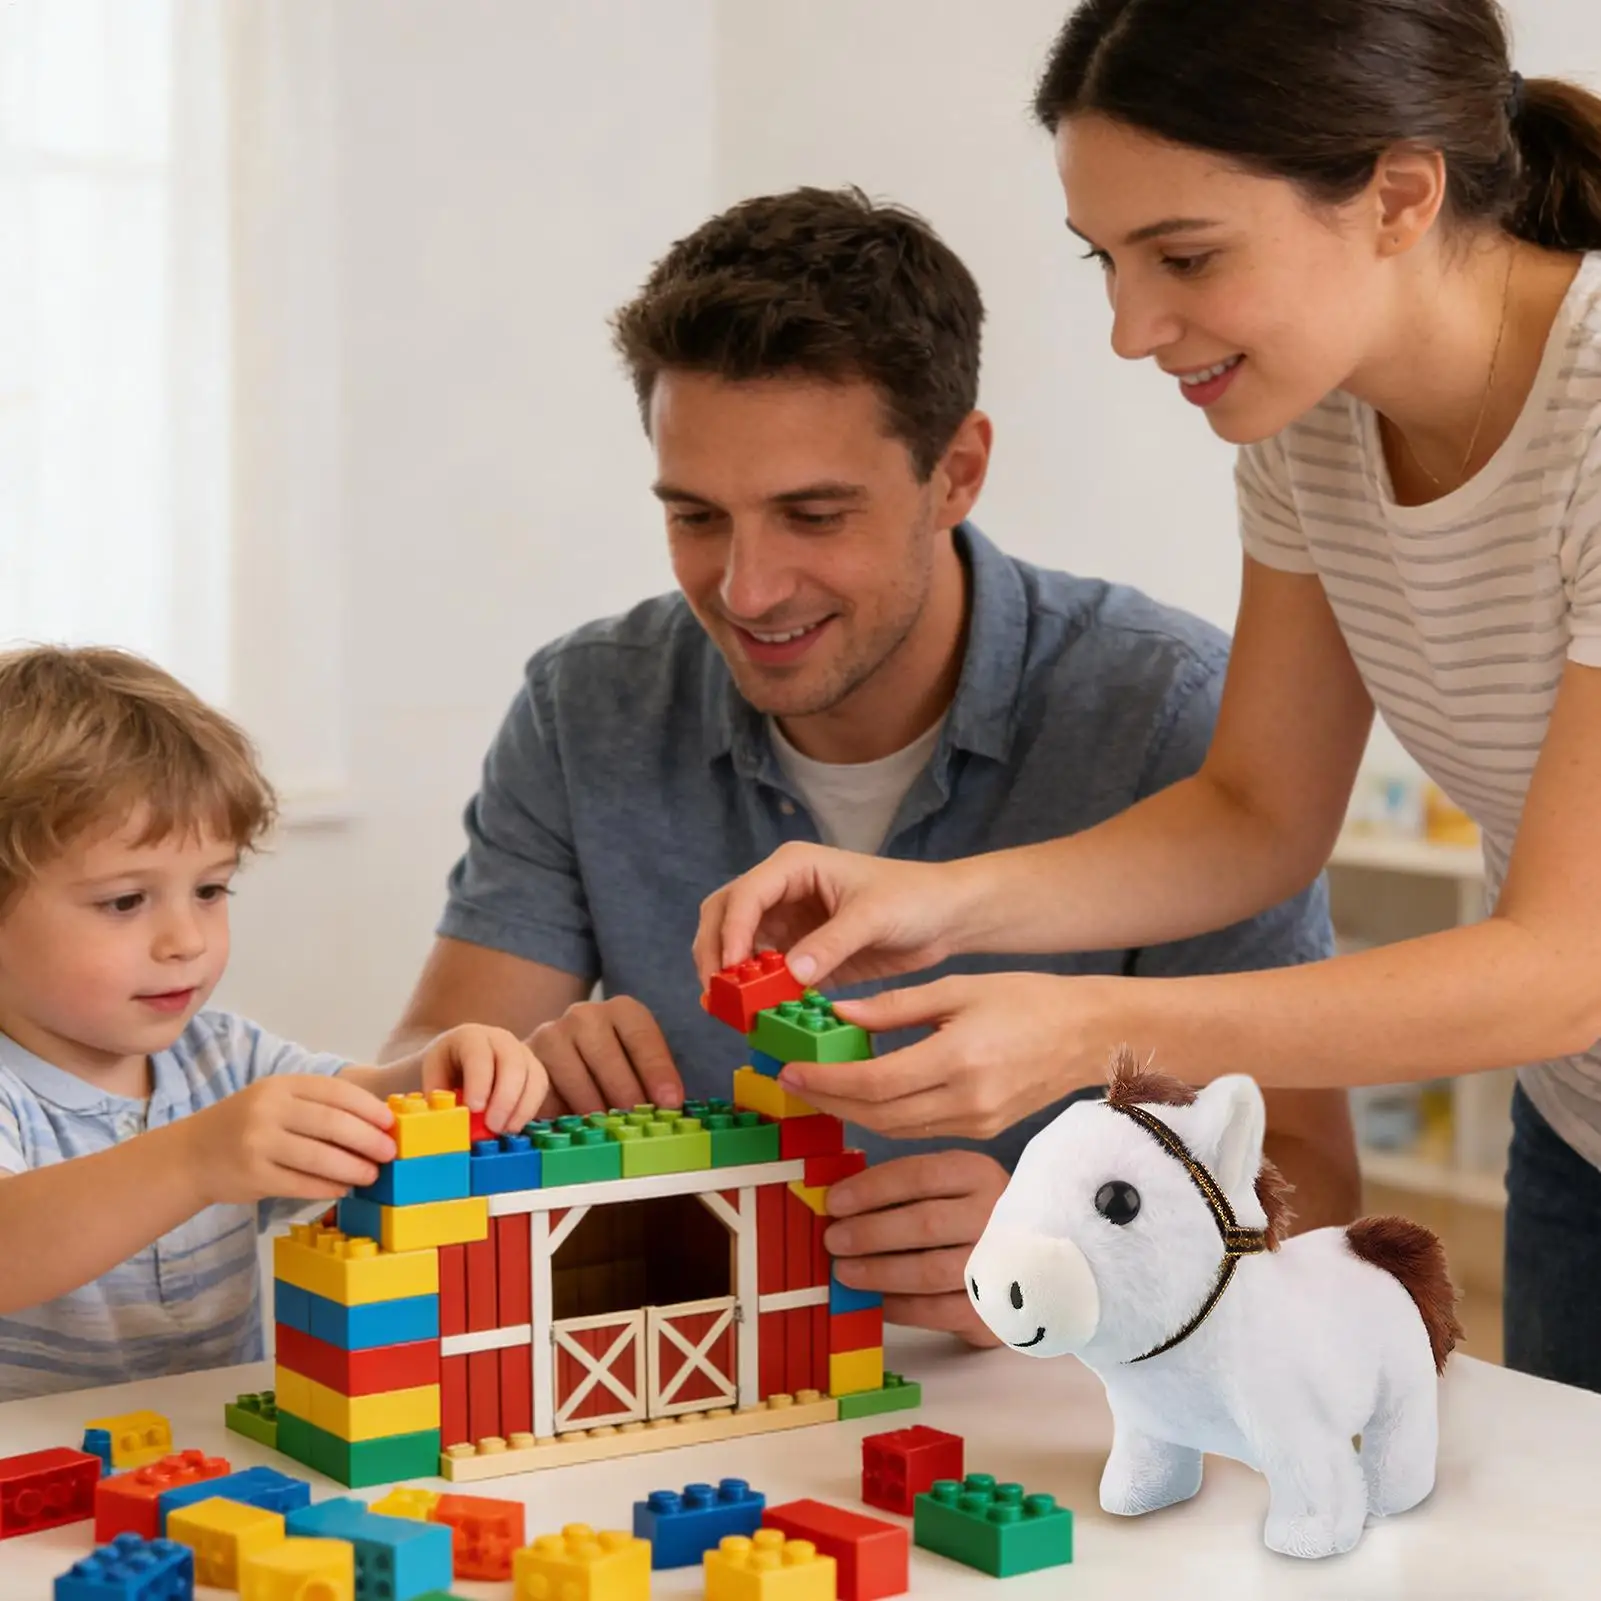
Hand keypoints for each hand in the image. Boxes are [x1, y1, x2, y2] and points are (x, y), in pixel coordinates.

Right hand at [185, 1074, 397, 1204]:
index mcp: (281, 1086)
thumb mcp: (277, 1101)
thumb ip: (317, 1105)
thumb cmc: (248, 1124)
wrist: (193, 1154)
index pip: (335, 1092)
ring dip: (352, 1167)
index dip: (368, 1107)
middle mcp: (268, 1110)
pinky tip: (343, 1188)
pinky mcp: (252, 1176)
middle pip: (331, 1124)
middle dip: (367, 1139)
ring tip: (372, 1174)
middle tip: (389, 1152)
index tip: (390, 1122)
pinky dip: (327, 1187)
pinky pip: (300, 1183)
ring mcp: (258, 1143)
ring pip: (318, 1157)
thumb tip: (375, 1121)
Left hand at [420, 1025, 549, 1133]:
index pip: (478, 1055)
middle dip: (504, 1098)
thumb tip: (447, 1119)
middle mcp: (500, 1039)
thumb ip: (438, 1097)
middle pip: (512, 1063)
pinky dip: (530, 1109)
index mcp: (470, 1037)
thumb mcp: (432, 1079)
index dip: (479, 1081)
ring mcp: (521, 1051)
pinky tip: (514, 1125)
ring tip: (504, 1130)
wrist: (456, 1062)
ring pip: (532, 1075)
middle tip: (493, 1126)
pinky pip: (540, 1087)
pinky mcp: (534, 1068)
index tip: (474, 1108)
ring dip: (521, 1107)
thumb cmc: (443, 1072)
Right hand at [529, 997, 684, 1115]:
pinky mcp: (525, 1060)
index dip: (657, 1070)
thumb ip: (651, 1084)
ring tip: (606, 1130)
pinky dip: (557, 1110)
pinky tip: (571, 1128)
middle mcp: (585, 1015)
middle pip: (606, 1054)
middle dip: (624, 1092)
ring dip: (590, 1105)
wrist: (557, 1062)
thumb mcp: (636, 1067)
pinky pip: (541, 1088)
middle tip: (636, 1123)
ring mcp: (551, 1034)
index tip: (670, 1101)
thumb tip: (670, 1109)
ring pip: (572, 1073)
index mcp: (623, 1011)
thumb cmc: (610, 1070)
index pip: (641, 1036)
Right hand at [692, 842, 969, 989]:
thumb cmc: (914, 898)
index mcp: (793, 867)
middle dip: (714, 952)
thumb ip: (832, 943)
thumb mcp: (873, 917)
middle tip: (716, 993)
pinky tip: (756, 1015)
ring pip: (737, 946)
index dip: (731, 931)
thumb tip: (790, 973)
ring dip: (729, 976)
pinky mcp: (798, 954)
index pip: (745, 895)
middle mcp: (781, 891)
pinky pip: (764, 973)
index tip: (729, 969)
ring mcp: (787, 923)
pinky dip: (755, 993)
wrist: (946, 917)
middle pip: (724, 916)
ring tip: (730, 1010)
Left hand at [782, 973, 1120, 1139]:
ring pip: (894, 1130)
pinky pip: (918, 1131)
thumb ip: (895, 1007)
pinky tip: (863, 1098)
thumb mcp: (957, 989)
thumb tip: (838, 1016)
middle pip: (877, 1113)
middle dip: (828, 1100)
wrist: (1088, 1034)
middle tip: (792, 1083)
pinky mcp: (981, 1133)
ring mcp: (975, 1123)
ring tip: (818, 1090)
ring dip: (851, 1113)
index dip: (827, 1080)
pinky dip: (883, 1118)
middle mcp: (967, 1100)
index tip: (791, 1069)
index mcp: (960, 1058)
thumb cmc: (1027, 1000)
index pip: (875, 1082)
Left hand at [825, 1152, 1010, 1346]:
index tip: (834, 1202)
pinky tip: (875, 1302)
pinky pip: (938, 1311)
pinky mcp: (996, 1308)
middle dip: (870, 1233)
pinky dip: (900, 1307)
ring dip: (879, 1272)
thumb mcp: (950, 1187)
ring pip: (931, 1271)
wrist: (1033, 1259)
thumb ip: (906, 1192)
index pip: (918, 1174)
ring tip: (845, 1272)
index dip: (871, 1188)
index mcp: (977, 1174)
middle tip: (834, 1241)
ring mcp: (1000, 1264)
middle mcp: (995, 1216)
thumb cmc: (971, 1216)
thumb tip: (841, 1205)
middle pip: (925, 1223)